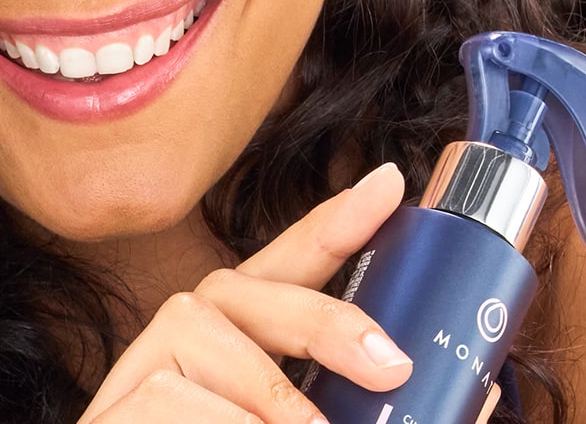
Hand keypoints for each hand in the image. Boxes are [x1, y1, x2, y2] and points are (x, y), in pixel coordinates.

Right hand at [79, 163, 496, 423]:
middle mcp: (181, 342)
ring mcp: (137, 371)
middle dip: (327, 318)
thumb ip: (362, 406)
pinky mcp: (111, 408)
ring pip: (204, 338)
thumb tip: (473, 398)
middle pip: (244, 287)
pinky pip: (172, 395)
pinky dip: (225, 423)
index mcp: (236, 346)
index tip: (389, 186)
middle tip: (393, 368)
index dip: (335, 224)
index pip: (283, 269)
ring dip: (275, 400)